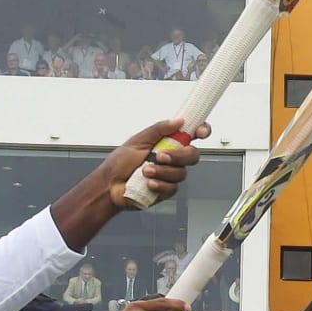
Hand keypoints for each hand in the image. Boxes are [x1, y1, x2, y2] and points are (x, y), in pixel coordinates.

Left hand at [98, 118, 212, 207]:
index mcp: (166, 143)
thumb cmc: (119, 163)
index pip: (191, 134)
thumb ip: (158, 129)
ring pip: (181, 173)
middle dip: (178, 156)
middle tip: (160, 156)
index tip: (200, 132)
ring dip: (162, 172)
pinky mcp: (166, 190)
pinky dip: (159, 184)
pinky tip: (148, 183)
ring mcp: (170, 174)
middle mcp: (171, 158)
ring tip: (145, 171)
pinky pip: (173, 187)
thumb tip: (178, 120)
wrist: (110, 186)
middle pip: (192, 155)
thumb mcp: (137, 140)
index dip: (201, 131)